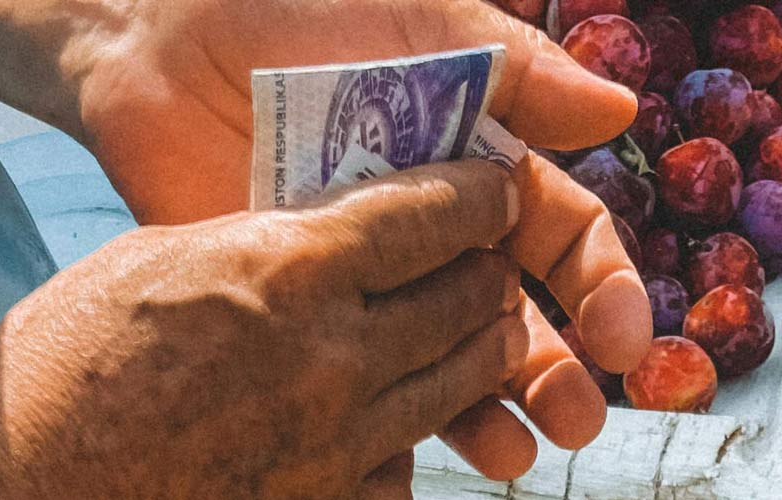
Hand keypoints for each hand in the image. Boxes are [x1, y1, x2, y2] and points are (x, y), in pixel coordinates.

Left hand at [0, 0, 651, 479]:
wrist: (159, 31)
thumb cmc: (298, 5)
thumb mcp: (419, 21)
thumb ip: (517, 70)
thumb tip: (619, 112)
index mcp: (477, 162)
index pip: (562, 236)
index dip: (602, 289)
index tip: (622, 341)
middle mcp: (432, 225)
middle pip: (513, 314)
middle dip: (554, 373)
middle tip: (574, 422)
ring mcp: (365, 270)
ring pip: (439, 355)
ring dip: (483, 410)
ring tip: (506, 455)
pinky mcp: (299, 299)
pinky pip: (348, 368)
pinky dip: (379, 420)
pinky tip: (401, 455)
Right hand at [0, 162, 528, 497]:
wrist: (19, 490)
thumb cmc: (57, 366)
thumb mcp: (156, 261)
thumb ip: (258, 248)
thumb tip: (321, 243)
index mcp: (285, 273)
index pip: (430, 219)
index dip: (477, 198)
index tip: (493, 191)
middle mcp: (329, 361)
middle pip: (466, 303)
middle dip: (486, 273)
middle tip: (487, 259)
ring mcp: (332, 447)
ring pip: (455, 386)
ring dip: (477, 351)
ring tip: (480, 331)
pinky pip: (402, 468)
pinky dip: (411, 436)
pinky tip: (395, 420)